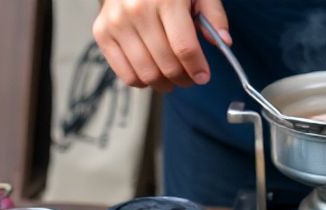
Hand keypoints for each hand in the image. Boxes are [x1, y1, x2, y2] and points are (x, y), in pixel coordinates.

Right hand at [93, 0, 229, 91]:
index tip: (203, 76)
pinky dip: (142, 81)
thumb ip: (213, 13)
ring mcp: (116, 22)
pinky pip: (124, 73)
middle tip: (190, 79)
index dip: (197, 68)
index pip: (184, 47)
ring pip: (146, 73)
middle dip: (184, 79)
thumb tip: (223, 41)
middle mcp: (136, 10)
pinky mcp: (102, 32)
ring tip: (172, 79)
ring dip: (164, 84)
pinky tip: (152, 74)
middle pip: (166, 64)